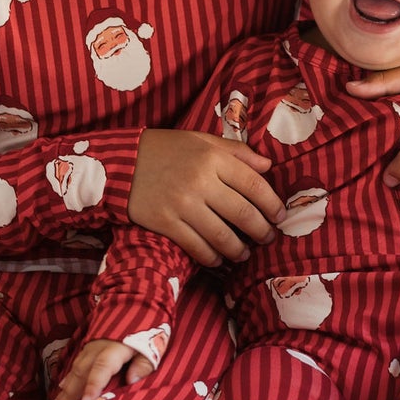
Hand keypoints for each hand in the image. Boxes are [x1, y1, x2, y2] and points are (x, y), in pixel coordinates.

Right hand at [51, 336, 152, 399]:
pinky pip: (76, 363)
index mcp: (115, 348)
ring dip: (64, 389)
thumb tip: (131, 380)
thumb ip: (144, 364)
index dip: (93, 385)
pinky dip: (68, 377)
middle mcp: (98, 348)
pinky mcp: (90, 346)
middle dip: (69, 394)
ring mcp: (92, 346)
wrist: (139, 306)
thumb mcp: (153, 346)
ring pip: (75, 369)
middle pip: (82, 372)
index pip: (102, 368)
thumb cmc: (149, 330)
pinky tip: (61, 388)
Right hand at [128, 128, 284, 266]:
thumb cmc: (165, 149)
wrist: (120, 163)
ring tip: (245, 254)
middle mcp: (200, 181)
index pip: (254, 184)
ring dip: (239, 249)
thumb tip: (268, 167)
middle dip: (261, 230)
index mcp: (213, 157)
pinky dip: (212, 257)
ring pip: (222, 235)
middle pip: (242, 213)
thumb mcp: (201, 140)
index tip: (280, 216)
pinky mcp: (165, 223)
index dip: (272, 204)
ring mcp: (182, 204)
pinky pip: (196, 246)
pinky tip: (219, 259)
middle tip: (267, 238)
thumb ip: (236, 152)